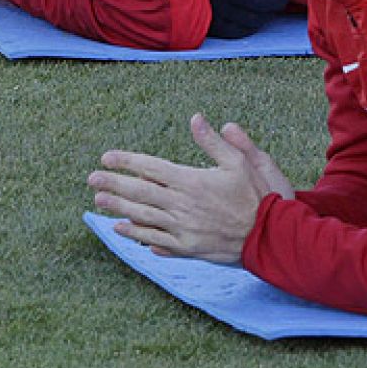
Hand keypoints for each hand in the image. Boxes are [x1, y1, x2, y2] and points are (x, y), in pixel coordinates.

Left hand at [87, 114, 293, 263]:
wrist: (274, 237)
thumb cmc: (261, 196)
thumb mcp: (244, 162)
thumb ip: (216, 142)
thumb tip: (197, 118)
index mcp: (193, 181)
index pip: (151, 168)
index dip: (127, 162)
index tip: (107, 157)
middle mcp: (183, 206)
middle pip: (139, 193)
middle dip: (113, 185)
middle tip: (91, 179)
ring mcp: (183, 230)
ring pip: (142, 218)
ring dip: (118, 209)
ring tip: (99, 202)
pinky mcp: (188, 249)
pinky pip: (155, 241)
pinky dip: (136, 235)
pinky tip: (122, 229)